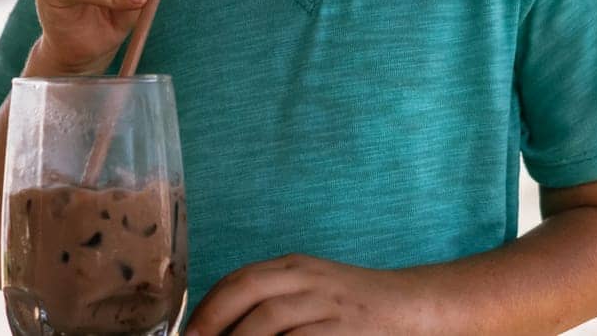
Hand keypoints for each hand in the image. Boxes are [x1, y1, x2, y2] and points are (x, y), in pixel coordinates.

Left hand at [186, 254, 436, 335]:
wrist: (410, 306)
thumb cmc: (352, 307)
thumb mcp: (311, 291)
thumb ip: (271, 302)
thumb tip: (218, 329)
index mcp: (295, 267)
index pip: (240, 278)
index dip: (207, 305)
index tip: (187, 333)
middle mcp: (309, 280)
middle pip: (250, 289)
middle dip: (213, 319)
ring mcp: (328, 305)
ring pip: (271, 317)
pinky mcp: (346, 331)